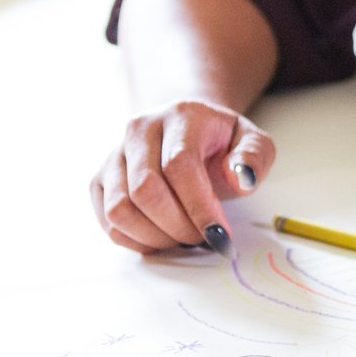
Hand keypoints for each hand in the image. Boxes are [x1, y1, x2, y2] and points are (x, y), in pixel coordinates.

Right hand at [89, 100, 274, 253]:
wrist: (190, 129)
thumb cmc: (221, 141)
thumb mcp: (253, 142)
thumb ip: (255, 157)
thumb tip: (242, 179)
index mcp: (181, 116)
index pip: (179, 165)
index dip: (199, 206)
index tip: (220, 235)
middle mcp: (140, 130)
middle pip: (145, 190)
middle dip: (177, 226)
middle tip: (203, 239)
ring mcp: (115, 155)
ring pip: (119, 209)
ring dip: (155, 237)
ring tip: (183, 237)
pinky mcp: (100, 179)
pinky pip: (107, 221)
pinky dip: (135, 240)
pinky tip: (162, 237)